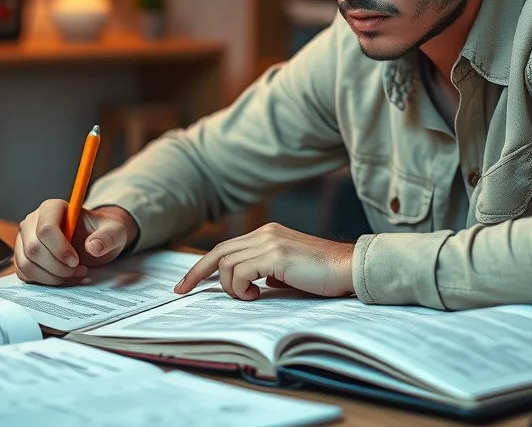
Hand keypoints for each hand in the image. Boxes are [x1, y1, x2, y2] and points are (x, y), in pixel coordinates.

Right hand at [14, 200, 139, 285]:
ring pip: (27, 264)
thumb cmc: (101, 233)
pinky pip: (25, 274)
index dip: (60, 249)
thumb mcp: (114, 231)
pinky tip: (64, 279)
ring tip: (74, 275)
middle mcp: (32, 222)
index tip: (77, 262)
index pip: (46, 228)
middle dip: (57, 267)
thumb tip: (93, 247)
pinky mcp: (23, 257)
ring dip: (52, 277)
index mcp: (52, 208)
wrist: (94, 242)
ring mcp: (24, 240)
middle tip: (79, 270)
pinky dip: (45, 282)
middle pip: (34, 249)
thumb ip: (108, 236)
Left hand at [174, 223, 354, 299]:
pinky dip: (241, 288)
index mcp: (268, 234)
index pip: (226, 247)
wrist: (349, 268)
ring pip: (227, 263)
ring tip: (248, 298)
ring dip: (230, 287)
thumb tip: (253, 285)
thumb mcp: (289, 271)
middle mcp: (265, 233)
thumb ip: (268, 272)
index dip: (204, 265)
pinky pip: (241, 271)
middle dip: (196, 272)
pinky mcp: (276, 255)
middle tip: (181, 291)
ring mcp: (270, 242)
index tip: (188, 283)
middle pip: (218, 250)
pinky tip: (255, 296)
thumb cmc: (324, 274)